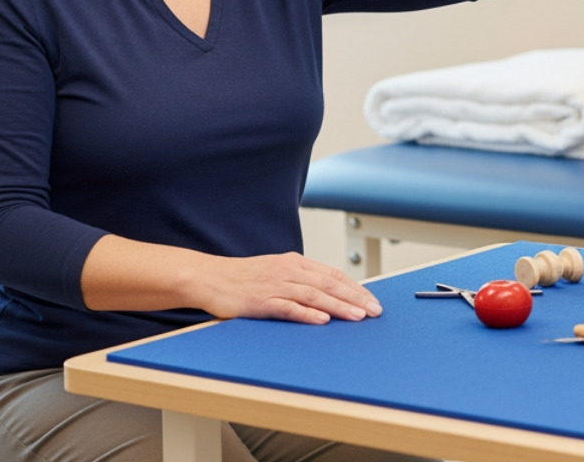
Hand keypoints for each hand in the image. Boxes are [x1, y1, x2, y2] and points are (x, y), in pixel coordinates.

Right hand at [196, 251, 382, 324]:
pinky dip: (307, 314)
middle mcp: (288, 271)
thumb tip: (327, 296)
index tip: (372, 299)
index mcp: (294, 263)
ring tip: (358, 316)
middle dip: (355, 297)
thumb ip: (300, 281)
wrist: (209, 277)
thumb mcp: (276, 272)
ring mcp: (275, 286)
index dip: (355, 287)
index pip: (333, 274)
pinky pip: (288, 307)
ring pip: (314, 295)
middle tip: (375, 310)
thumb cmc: (242, 278)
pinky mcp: (261, 301)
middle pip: (329, 284)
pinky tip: (323, 320)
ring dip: (339, 306)